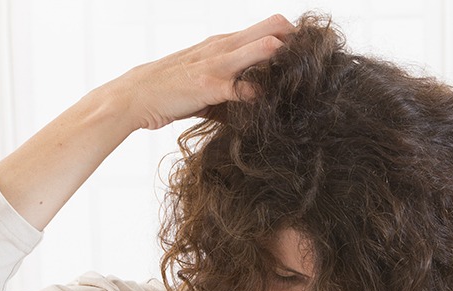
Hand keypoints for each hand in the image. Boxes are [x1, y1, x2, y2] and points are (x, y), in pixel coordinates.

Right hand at [99, 14, 294, 130]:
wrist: (135, 96)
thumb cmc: (172, 90)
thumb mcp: (207, 81)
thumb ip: (234, 86)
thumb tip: (259, 101)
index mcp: (224, 43)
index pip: (267, 28)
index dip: (291, 37)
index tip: (311, 51)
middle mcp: (223, 47)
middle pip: (270, 29)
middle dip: (296, 40)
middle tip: (317, 52)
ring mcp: (216, 65)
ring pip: (257, 49)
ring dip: (281, 56)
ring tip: (301, 63)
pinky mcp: (208, 86)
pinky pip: (239, 87)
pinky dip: (256, 93)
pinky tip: (267, 99)